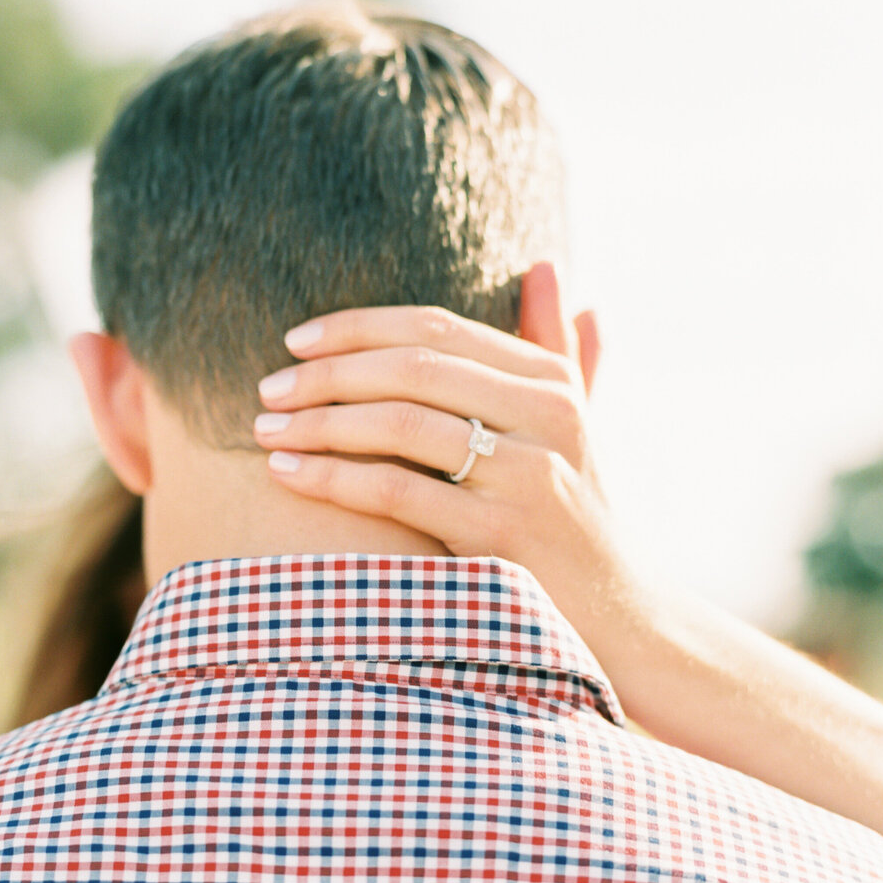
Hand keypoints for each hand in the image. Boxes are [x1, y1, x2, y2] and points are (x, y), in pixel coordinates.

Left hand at [252, 262, 653, 690]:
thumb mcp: (574, 423)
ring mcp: (527, 475)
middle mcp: (546, 415)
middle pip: (414, 367)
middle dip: (328, 373)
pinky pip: (397, 490)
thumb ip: (557, 344)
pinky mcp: (502, 535)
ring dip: (320, 421)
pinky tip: (286, 471)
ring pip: (401, 423)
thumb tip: (544, 264)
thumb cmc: (574, 515)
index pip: (438, 327)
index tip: (295, 341)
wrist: (618, 618)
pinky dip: (332, 476)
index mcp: (552, 380)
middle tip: (267, 388)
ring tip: (265, 428)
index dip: (359, 327)